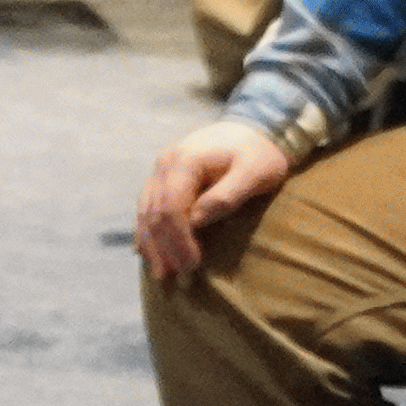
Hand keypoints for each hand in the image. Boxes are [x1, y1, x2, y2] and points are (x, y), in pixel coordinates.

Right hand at [132, 118, 290, 284]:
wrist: (256, 127)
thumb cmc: (260, 153)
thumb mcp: (254, 173)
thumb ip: (226, 196)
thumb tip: (197, 222)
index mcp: (185, 161)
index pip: (171, 208)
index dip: (179, 241)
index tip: (193, 266)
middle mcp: (165, 163)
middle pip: (155, 214)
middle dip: (165, 249)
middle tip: (180, 278)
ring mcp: (161, 169)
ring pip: (145, 212)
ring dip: (153, 245)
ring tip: (162, 274)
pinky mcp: (164, 177)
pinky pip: (147, 206)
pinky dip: (147, 231)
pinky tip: (148, 252)